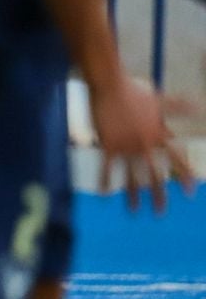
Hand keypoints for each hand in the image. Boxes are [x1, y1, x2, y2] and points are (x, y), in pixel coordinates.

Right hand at [91, 76, 194, 213]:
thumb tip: (201, 105)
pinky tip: (104, 194)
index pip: (177, 160)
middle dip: (158, 195)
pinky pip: (108, 167)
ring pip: (132, 176)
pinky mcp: (108, 145)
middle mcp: (145, 144)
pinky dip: (105, 181)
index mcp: (159, 134)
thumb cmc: (135, 91)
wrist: (109, 86)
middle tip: (160, 212)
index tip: (190, 193)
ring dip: (133, 195)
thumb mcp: (161, 99)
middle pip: (155, 175)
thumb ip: (180, 106)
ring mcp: (126, 146)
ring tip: (134, 211)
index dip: (185, 177)